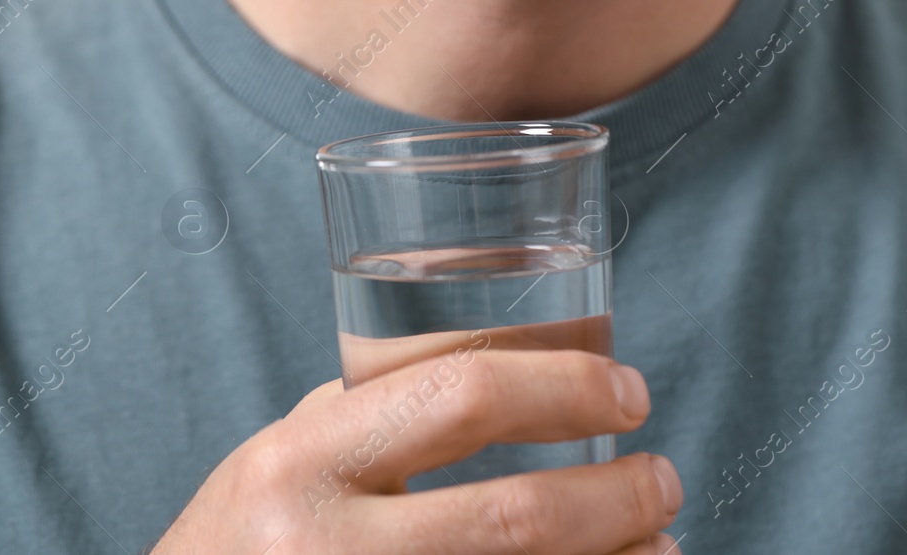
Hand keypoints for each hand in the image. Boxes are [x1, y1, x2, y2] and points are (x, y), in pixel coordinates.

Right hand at [152, 349, 681, 554]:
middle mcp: (323, 549)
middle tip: (665, 479)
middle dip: (620, 497)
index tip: (630, 394)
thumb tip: (521, 369)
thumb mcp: (285, 457)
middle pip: (518, 516)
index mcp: (302, 463)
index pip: (464, 395)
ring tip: (662, 542)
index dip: (569, 387)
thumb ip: (379, 411)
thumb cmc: (241, 543)